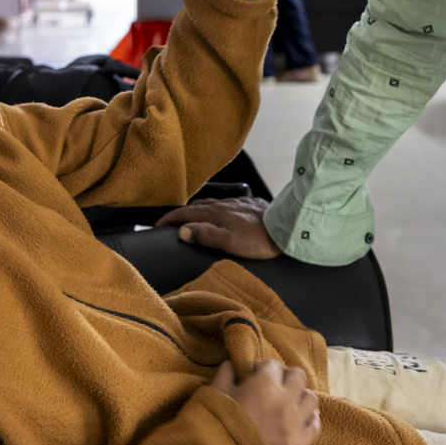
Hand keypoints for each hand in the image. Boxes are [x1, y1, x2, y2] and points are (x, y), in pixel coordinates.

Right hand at [155, 197, 281, 258]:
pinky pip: (226, 204)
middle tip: (172, 222)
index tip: (158, 225)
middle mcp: (224, 204)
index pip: (186, 213)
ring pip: (212, 203)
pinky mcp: (250, 204)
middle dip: (182, 213)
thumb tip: (183, 230)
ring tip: (193, 218)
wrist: (287, 227)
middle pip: (197, 206)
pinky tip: (221, 215)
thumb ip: (205, 235)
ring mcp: (238, 202)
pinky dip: (215, 209)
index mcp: (216, 213)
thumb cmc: (259, 239)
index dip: (170, 218)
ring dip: (198, 210)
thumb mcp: (229, 242)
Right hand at [211, 359, 320, 444]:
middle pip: (299, 376)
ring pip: (311, 399)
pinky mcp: (298, 443)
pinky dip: (310, 421)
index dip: (263, 368)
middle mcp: (285, 400)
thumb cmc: (216, 423)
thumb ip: (226, 372)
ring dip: (300, 396)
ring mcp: (295, 423)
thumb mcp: (215, 392)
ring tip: (289, 401)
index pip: (274, 365)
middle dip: (286, 377)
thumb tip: (233, 364)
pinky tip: (301, 419)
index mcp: (265, 384)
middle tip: (275, 385)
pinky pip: (315, 427)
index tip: (255, 375)